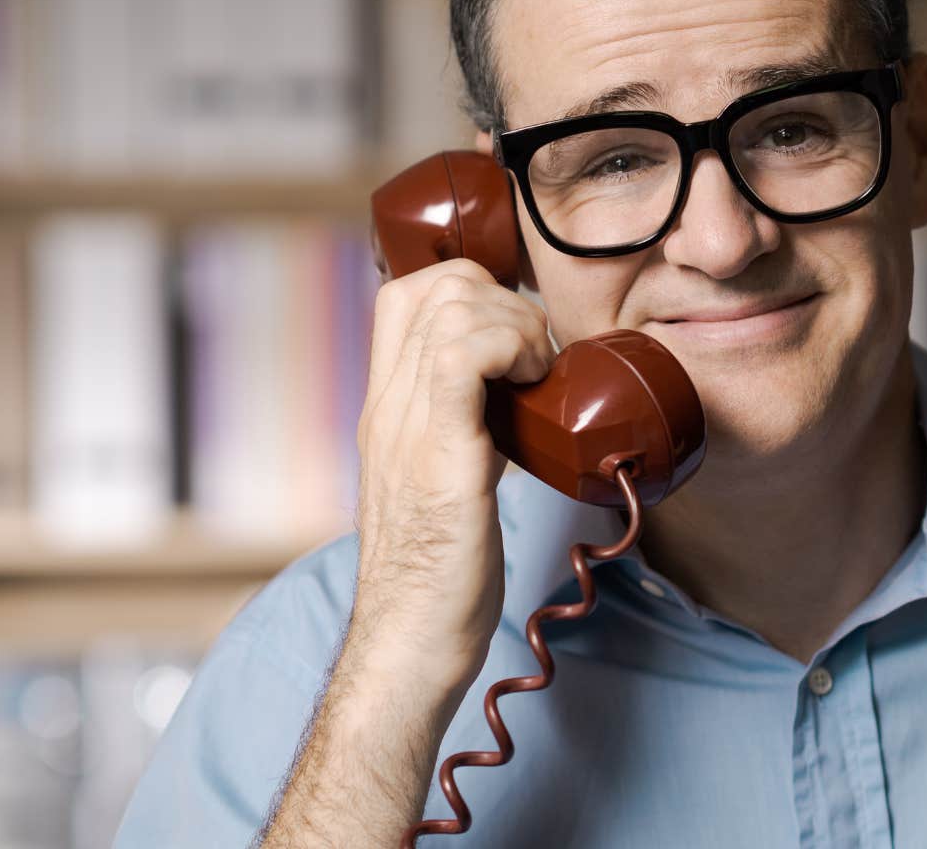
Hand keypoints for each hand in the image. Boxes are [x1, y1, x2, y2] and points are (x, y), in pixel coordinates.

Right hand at [350, 258, 554, 694]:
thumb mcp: (447, 477)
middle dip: (507, 300)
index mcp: (387, 408)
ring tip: (539, 377)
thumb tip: (516, 396)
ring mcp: (406, 428)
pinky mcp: (438, 457)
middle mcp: (387, 407)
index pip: (407, 293)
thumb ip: (466, 428)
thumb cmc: (441, 573)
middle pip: (435, 286)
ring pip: (451, 306)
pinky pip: (460, 358)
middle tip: (538, 360)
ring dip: (517, 324)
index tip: (520, 337)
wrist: (412, 641)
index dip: (475, 288)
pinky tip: (534, 387)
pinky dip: (510, 349)